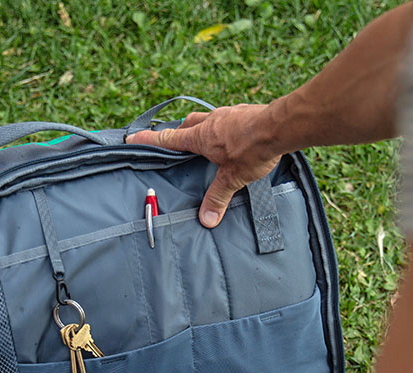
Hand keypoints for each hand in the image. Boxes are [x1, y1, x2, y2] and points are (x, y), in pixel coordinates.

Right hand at [125, 103, 281, 227]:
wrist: (279, 126)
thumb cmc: (253, 149)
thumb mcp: (233, 178)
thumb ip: (218, 198)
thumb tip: (206, 220)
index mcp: (201, 137)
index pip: (169, 139)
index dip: (149, 139)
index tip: (133, 137)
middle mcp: (211, 122)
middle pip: (187, 124)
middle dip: (180, 132)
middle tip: (179, 142)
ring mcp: (227, 114)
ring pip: (207, 119)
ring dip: (204, 128)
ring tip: (209, 142)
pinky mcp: (243, 113)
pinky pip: (226, 118)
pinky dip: (224, 126)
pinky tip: (234, 137)